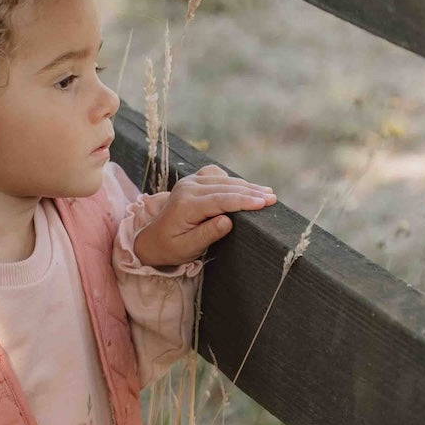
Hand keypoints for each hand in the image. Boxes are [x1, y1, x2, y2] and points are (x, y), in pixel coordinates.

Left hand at [134, 164, 275, 267]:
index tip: (264, 203)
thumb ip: (206, 234)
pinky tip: (246, 187)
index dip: (243, 200)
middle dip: (250, 192)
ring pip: (223, 179)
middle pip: (225, 187)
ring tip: (267, 193)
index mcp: (185, 204)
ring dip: (245, 186)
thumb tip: (228, 221)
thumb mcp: (187, 248)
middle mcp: (187, 188)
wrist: (152, 240)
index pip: (220, 199)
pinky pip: (216, 175)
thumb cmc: (170, 248)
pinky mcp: (193, 181)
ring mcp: (189, 182)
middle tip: (272, 198)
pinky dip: (232, 181)